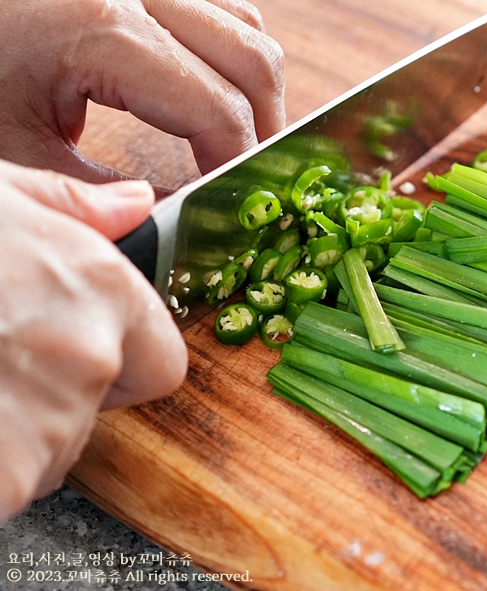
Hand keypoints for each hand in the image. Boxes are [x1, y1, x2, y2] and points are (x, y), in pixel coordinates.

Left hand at [0, 0, 284, 183]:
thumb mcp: (22, 150)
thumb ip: (106, 194)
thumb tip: (177, 218)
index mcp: (99, 27)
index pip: (218, 107)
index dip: (239, 164)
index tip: (234, 206)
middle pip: (252, 62)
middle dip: (264, 130)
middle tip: (251, 181)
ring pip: (247, 29)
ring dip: (253, 92)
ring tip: (236, 144)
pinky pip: (219, 10)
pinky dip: (230, 57)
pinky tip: (211, 97)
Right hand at [0, 160, 187, 522]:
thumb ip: (70, 204)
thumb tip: (132, 204)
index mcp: (98, 285)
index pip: (163, 359)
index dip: (124, 357)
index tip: (77, 346)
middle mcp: (92, 354)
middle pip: (104, 401)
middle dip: (64, 393)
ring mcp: (53, 420)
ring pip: (56, 445)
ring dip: (17, 430)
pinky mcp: (11, 476)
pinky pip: (16, 481)